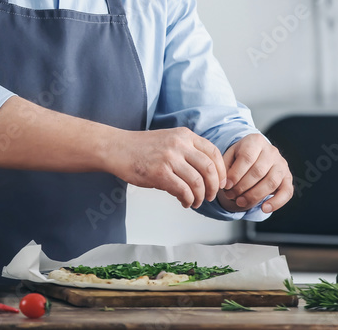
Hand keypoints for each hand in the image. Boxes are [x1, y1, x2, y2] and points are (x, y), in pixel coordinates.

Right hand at [108, 127, 226, 208]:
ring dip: (200, 196)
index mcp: (184, 135)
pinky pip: (182, 190)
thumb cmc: (141, 148)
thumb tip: (206, 175)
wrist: (116, 148)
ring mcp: (169, 158)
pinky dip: (188, 200)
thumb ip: (187, 151)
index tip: (221, 182)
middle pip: (209, 169)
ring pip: (197, 182)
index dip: (221, 171)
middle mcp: (179, 144)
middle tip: (211, 196)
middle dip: (214, 187)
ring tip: (196, 202)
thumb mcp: (169, 140)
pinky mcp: (159, 173)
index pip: (213, 153)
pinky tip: (185, 202)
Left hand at [218, 134, 292, 213]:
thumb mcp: (230, 155)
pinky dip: (276, 202)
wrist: (257, 155)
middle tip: (230, 195)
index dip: (236, 174)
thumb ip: (225, 166)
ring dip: (254, 196)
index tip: (226, 186)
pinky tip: (264, 208)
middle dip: (242, 187)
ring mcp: (282, 165)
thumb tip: (225, 183)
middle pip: (258, 171)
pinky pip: (287, 192)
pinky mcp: (288, 178)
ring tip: (240, 202)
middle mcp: (272, 151)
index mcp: (256, 141)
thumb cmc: (241, 157)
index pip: (247, 157)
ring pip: (271, 182)